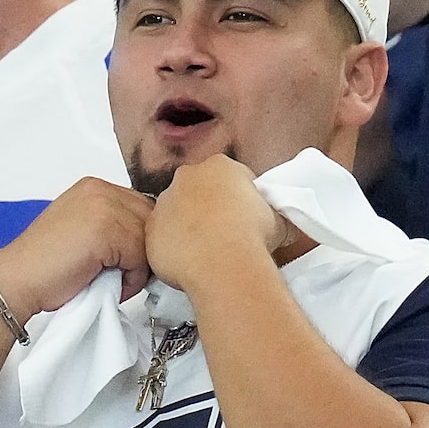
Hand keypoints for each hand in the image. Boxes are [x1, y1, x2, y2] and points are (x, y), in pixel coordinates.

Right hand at [0, 178, 154, 318]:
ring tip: (109, 280)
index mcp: (94, 187)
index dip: (138, 240)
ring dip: (136, 268)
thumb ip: (113, 225)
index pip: (143, 209)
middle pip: (150, 221)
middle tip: (118, 275)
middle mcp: (101, 190)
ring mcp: (104, 207)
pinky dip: (131, 279)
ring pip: (149, 241)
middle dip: (141, 253)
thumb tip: (148, 241)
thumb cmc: (46, 267)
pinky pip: (141, 258)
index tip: (123, 261)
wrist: (16, 281)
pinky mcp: (107, 230)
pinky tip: (106, 284)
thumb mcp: (83, 231)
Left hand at [146, 153, 288, 292]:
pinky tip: (189, 262)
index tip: (243, 216)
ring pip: (175, 213)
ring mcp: (165, 202)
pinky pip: (161, 238)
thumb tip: (277, 224)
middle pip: (197, 190)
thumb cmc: (252, 235)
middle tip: (224, 232)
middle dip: (207, 207)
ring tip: (206, 251)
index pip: (228, 177)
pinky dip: (172, 248)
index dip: (237, 198)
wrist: (223, 261)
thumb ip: (271, 213)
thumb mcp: (278, 218)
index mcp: (220, 166)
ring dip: (186, 227)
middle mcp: (188, 177)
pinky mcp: (150, 229)